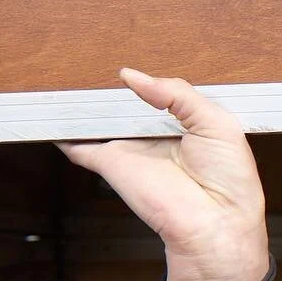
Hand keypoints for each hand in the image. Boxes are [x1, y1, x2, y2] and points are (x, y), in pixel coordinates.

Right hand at [57, 69, 270, 280]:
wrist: (215, 222)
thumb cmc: (229, 179)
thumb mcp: (217, 122)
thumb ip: (178, 93)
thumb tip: (134, 77)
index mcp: (189, 124)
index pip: (164, 92)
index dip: (152, 79)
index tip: (137, 59)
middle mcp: (158, 135)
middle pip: (129, 103)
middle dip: (115, 86)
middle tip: (98, 58)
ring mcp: (132, 148)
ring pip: (102, 119)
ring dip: (85, 102)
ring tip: (72, 78)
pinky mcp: (110, 163)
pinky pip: (77, 144)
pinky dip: (63, 131)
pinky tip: (52, 115)